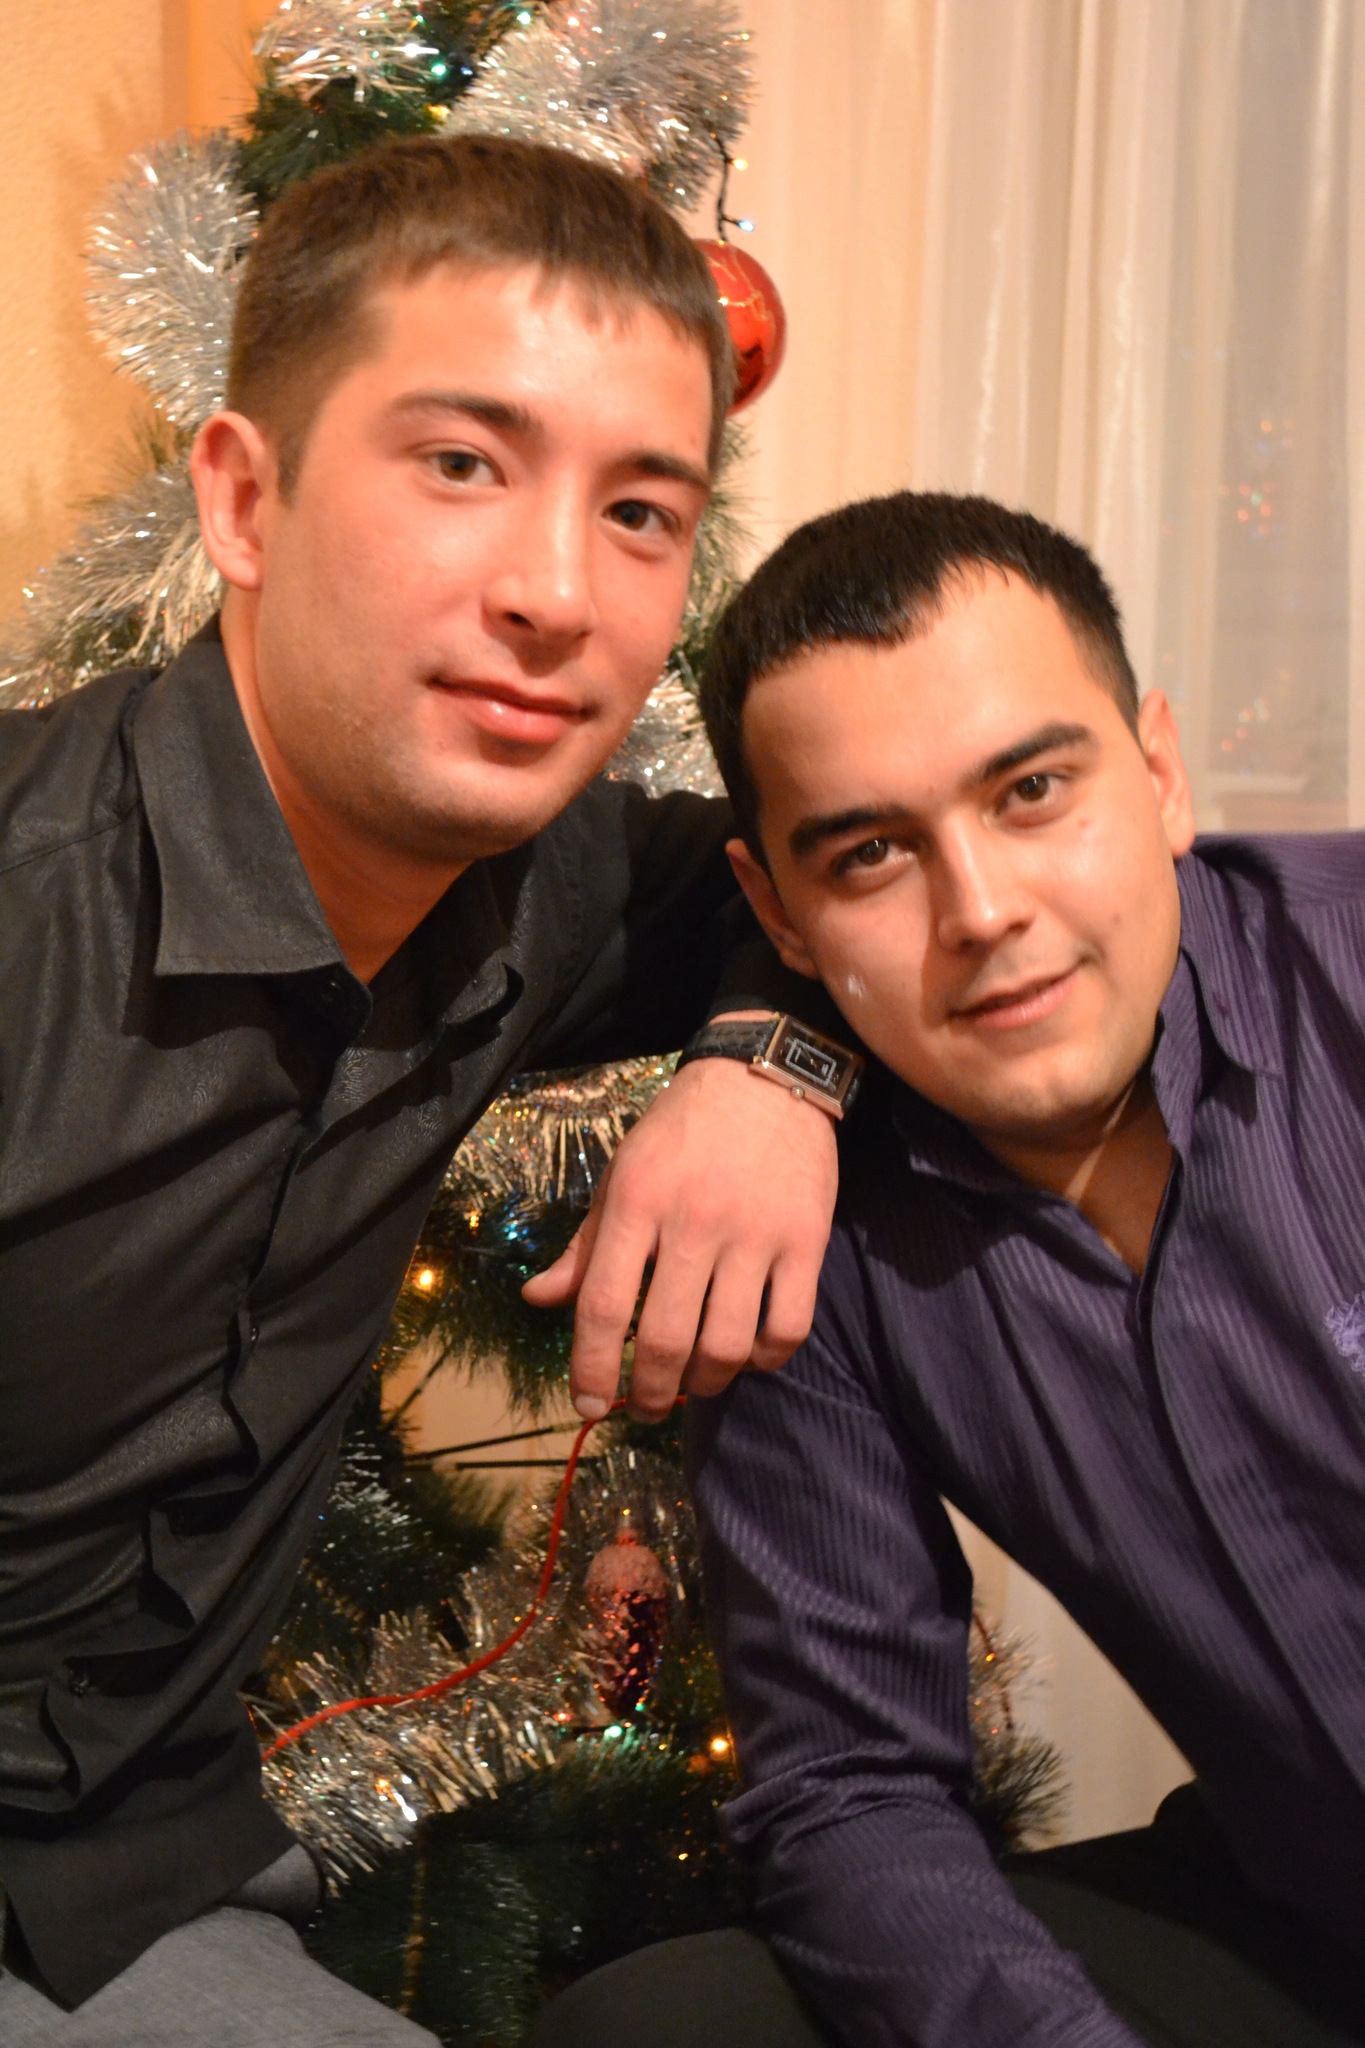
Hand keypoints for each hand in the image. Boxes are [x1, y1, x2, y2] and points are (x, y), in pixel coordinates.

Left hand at [522, 1046, 838, 1422]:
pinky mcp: (805, 1241)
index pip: (600, 1304)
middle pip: (662, 1338)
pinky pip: (787, 1328)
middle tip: (645, 1408)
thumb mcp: (622, 1173)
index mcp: (636, 1202)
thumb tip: (537, 1298)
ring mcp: (754, 1234)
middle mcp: (693, 1221)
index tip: (590, 1407)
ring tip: (694, 1383)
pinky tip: (748, 1355)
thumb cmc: (682, 1131)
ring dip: (704, 1383)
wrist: (766, 1077)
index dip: (590, 1368)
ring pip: (726, 1345)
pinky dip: (764, 1359)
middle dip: (648, 1392)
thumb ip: (585, 1243)